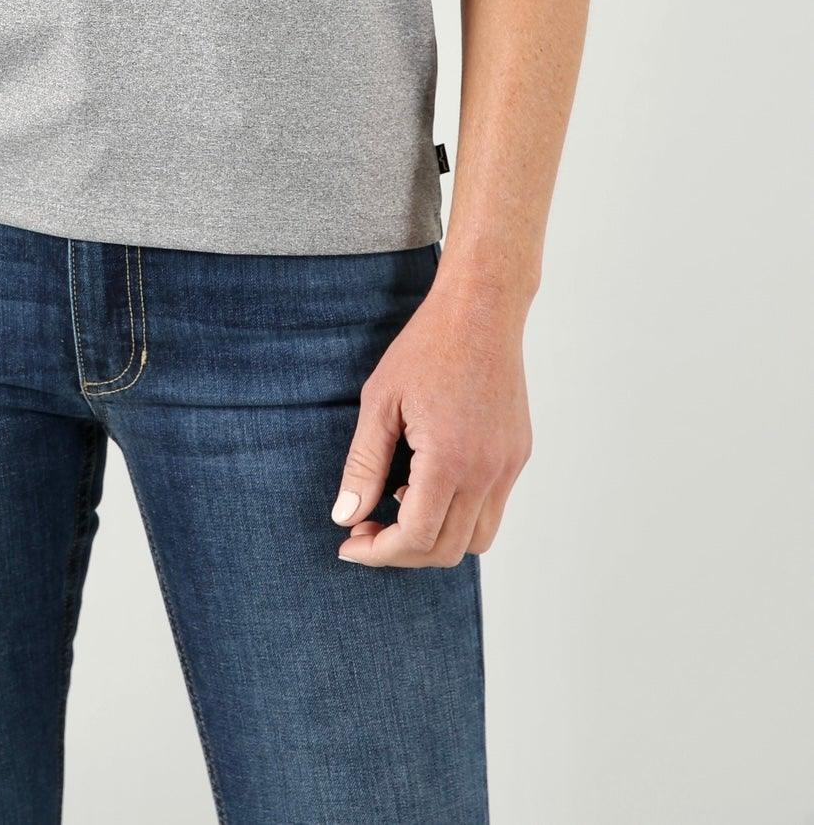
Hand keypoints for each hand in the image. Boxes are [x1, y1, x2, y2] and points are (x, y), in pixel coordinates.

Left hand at [330, 274, 532, 566]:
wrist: (481, 309)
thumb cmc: (427, 346)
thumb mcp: (380, 401)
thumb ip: (363, 465)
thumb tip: (345, 516)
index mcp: (450, 459)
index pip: (416, 538)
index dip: (378, 552)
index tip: (348, 542)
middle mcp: (487, 471)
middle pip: (446, 550)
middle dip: (401, 552)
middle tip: (365, 528)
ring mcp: (508, 465)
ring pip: (477, 539)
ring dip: (434, 539)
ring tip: (398, 505)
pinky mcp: (518, 455)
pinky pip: (492, 509)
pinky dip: (459, 515)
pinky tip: (427, 482)